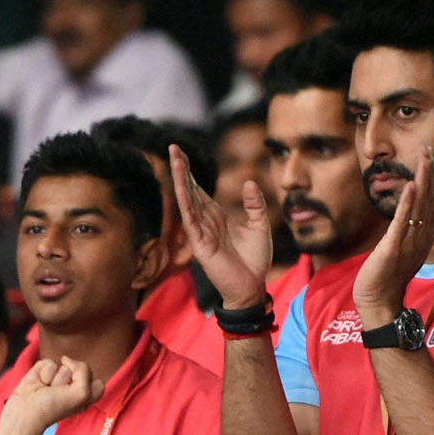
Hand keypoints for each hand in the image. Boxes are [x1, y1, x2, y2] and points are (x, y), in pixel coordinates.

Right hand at [1, 358, 103, 434]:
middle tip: (58, 394)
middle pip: (81, 371)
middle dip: (69, 381)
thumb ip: (84, 370)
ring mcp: (58, 376)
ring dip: (55, 378)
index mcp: (87, 396)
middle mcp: (74, 385)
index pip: (97, 382)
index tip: (74, 400)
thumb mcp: (81, 393)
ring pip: (65, 365)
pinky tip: (38, 384)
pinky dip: (43, 373)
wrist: (27, 410)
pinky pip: (49, 362)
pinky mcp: (44, 369)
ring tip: (47, 389)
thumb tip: (65, 358)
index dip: (86, 389)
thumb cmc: (54, 407)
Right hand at [170, 143, 270, 308]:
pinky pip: (190, 220)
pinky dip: (185, 202)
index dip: (192, 172)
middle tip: (173, 147)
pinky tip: (181, 187)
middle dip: (182, 169)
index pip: (200, 190)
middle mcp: (206, 222)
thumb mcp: (260, 226)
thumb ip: (255, 205)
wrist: (252, 287)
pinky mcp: (200, 245)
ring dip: (181, 180)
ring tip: (175, 158)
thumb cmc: (255, 261)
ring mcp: (201, 233)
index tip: (182, 153)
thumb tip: (249, 182)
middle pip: (190, 190)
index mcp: (217, 217)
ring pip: (187, 201)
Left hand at [353, 147, 433, 323]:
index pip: (432, 203)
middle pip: (429, 200)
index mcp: (424, 237)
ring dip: (422, 181)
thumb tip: (407, 214)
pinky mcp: (393, 248)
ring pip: (420, 207)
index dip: (432, 180)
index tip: (430, 159)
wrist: (378, 301)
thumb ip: (407, 231)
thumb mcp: (402, 249)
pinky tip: (411, 185)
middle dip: (429, 174)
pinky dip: (407, 203)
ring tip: (424, 159)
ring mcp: (409, 243)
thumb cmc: (387, 277)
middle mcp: (421, 238)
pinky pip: (402, 223)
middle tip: (428, 150)